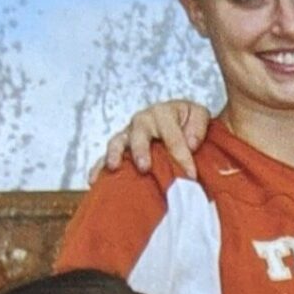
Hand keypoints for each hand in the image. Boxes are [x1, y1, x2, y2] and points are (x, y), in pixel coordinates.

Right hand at [96, 98, 211, 180]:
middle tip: (145, 167)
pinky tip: (94, 180)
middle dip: (141, 150)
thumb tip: (191, 143)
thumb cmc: (188, 122)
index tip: (190, 174)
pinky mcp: (120, 150)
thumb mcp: (199, 116)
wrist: (179, 124)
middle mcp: (143, 122)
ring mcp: (129, 136)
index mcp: (164, 113)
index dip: (181, 154)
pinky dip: (99, 167)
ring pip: (118, 142)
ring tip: (113, 167)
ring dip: (115, 154)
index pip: (172, 135)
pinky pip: (106, 157)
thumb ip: (199, 125)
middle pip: (139, 133)